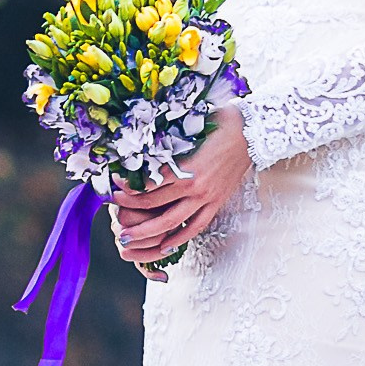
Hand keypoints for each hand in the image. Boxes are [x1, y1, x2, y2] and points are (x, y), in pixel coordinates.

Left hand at [110, 105, 251, 272]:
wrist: (251, 131)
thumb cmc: (220, 121)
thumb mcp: (189, 127)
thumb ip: (166, 139)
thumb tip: (140, 142)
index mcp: (185, 166)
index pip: (147, 184)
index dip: (127, 189)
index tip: (114, 187)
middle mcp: (194, 187)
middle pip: (154, 205)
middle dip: (130, 209)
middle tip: (113, 212)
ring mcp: (207, 198)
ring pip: (171, 223)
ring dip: (147, 232)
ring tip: (127, 237)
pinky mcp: (217, 203)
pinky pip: (196, 226)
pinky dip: (179, 237)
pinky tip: (165, 244)